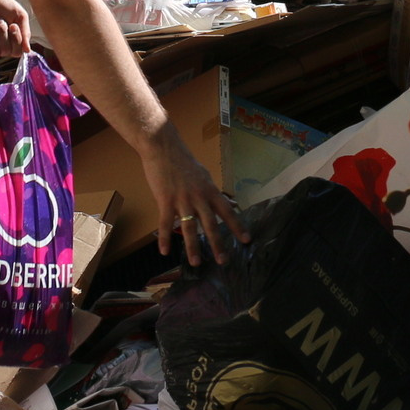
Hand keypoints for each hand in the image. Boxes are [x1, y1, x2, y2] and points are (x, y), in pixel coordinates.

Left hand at [0, 0, 29, 57]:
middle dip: (6, 34)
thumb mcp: (20, 16)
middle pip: (9, 52)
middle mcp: (2, 45)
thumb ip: (26, 33)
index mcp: (13, 40)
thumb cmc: (2, 5)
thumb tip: (28, 50)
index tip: (13, 25)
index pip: (19, 52)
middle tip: (0, 20)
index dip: (17, 40)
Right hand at [141, 126, 248, 265]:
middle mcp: (199, 196)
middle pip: (211, 224)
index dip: (237, 226)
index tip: (246, 240)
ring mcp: (182, 199)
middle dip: (218, 244)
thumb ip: (209, 191)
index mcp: (209, 190)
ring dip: (193, 247)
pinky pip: (165, 223)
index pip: (227, 211)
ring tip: (196, 262)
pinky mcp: (165, 200)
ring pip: (190, 227)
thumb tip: (221, 202)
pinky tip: (164, 251)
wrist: (163, 147)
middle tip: (223, 261)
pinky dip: (164, 238)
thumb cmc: (182, 160)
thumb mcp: (202, 174)